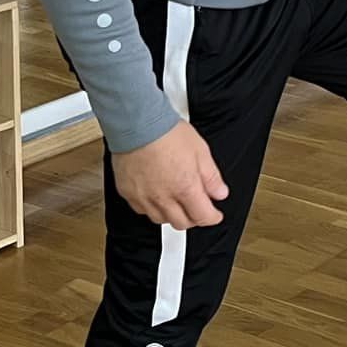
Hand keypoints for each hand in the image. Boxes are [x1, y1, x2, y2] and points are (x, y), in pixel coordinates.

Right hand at [111, 120, 227, 230]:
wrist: (138, 124)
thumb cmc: (167, 133)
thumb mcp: (201, 151)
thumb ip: (211, 177)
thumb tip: (219, 192)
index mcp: (185, 188)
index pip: (202, 216)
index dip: (212, 217)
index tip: (215, 214)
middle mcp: (163, 198)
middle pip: (181, 223)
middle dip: (193, 218)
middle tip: (197, 207)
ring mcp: (143, 197)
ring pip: (160, 219)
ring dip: (172, 215)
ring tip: (177, 202)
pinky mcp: (127, 193)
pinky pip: (141, 210)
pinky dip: (151, 208)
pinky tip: (157, 196)